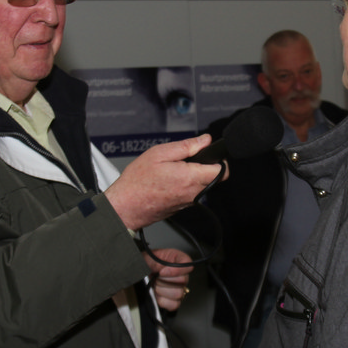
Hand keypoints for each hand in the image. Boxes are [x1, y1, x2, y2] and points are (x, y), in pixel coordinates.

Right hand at [104, 135, 225, 230]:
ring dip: (195, 176)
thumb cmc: (138, 181)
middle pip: (215, 179)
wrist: (125, 206)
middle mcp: (193, 193)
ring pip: (203, 186)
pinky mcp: (182, 207)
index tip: (210, 154)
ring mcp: (188, 202)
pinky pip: (192, 194)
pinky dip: (186, 185)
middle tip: (189, 159)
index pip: (222, 171)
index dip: (219, 159)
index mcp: (190, 178)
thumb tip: (205, 140)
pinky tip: (170, 180)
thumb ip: (186, 146)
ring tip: (175, 169)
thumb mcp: (160, 153)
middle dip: (206, 166)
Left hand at [146, 247, 193, 311]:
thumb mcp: (151, 256)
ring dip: (162, 290)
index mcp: (179, 261)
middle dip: (164, 280)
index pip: (188, 266)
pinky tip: (158, 294)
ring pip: (178, 294)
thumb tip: (163, 271)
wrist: (141, 272)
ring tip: (156, 284)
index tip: (161, 271)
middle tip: (156, 277)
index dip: (175, 271)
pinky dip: (163, 300)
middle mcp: (183, 275)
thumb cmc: (147, 263)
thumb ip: (157, 260)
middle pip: (183, 282)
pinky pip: (174, 305)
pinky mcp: (174, 300)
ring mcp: (180, 289)